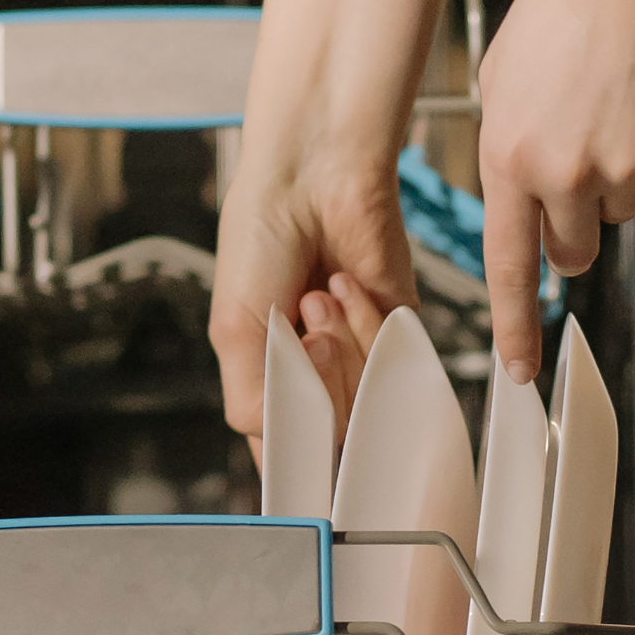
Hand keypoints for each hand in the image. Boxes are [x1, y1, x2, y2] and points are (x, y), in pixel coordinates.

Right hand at [211, 163, 411, 459]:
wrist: (314, 178)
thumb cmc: (262, 237)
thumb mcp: (236, 330)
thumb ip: (256, 404)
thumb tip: (289, 456)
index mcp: (269, 384)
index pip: (288, 454)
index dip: (294, 453)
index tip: (294, 436)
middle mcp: (317, 379)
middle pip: (330, 434)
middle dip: (314, 376)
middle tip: (299, 324)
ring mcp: (359, 360)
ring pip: (363, 402)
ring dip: (338, 344)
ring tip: (317, 295)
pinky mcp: (398, 335)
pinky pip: (392, 363)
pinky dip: (366, 324)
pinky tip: (346, 286)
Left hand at [477, 0, 634, 382]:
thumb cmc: (570, 4)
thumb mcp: (501, 80)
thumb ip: (504, 153)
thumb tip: (517, 206)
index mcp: (510, 157)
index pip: (507, 267)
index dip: (514, 327)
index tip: (518, 371)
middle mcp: (565, 174)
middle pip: (571, 255)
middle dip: (572, 233)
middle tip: (579, 171)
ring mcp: (626, 169)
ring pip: (618, 214)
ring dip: (615, 179)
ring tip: (613, 108)